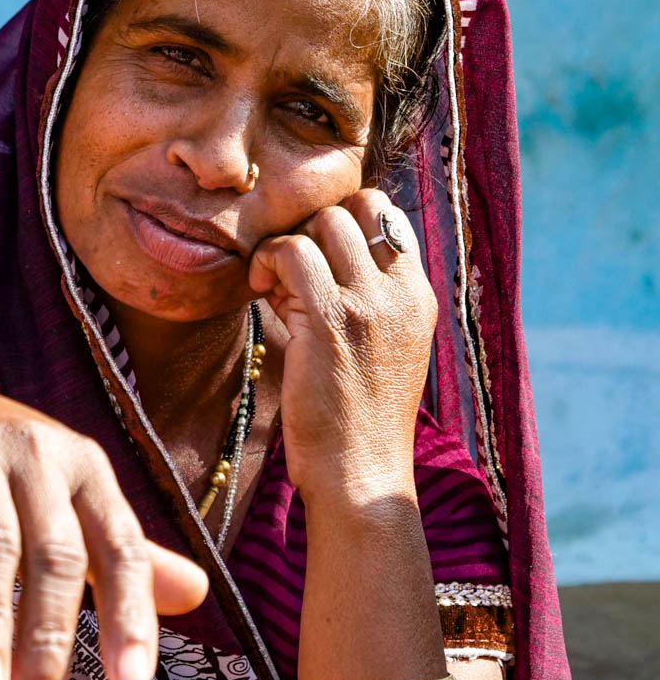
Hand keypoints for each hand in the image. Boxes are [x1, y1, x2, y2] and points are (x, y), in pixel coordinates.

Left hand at [246, 189, 436, 507]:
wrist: (361, 474)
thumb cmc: (356, 417)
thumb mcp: (379, 347)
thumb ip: (362, 298)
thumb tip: (311, 254)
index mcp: (418, 295)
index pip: (386, 213)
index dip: (341, 221)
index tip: (314, 261)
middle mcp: (401, 292)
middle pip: (356, 205)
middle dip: (313, 226)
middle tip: (290, 272)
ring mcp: (370, 302)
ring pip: (323, 221)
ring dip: (287, 243)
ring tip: (273, 285)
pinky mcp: (331, 318)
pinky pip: (292, 252)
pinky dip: (267, 261)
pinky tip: (261, 292)